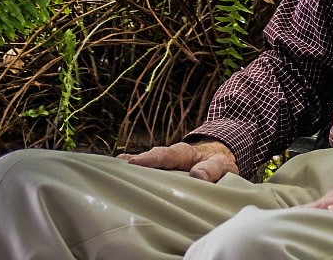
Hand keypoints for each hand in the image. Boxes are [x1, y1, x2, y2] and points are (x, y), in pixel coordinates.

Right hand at [119, 140, 238, 181]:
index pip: (164, 155)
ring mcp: (162, 166)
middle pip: (148, 160)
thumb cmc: (218, 163)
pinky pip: (144, 174)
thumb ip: (212, 169)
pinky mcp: (160, 175)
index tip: (134, 164)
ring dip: (129, 171)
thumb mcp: (222, 165)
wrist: (217, 159)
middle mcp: (167, 157)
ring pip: (144, 167)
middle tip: (114, 169)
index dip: (149, 159)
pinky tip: (115, 179)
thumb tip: (197, 175)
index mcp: (182, 153)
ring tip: (110, 175)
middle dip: (132, 164)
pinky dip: (131, 176)